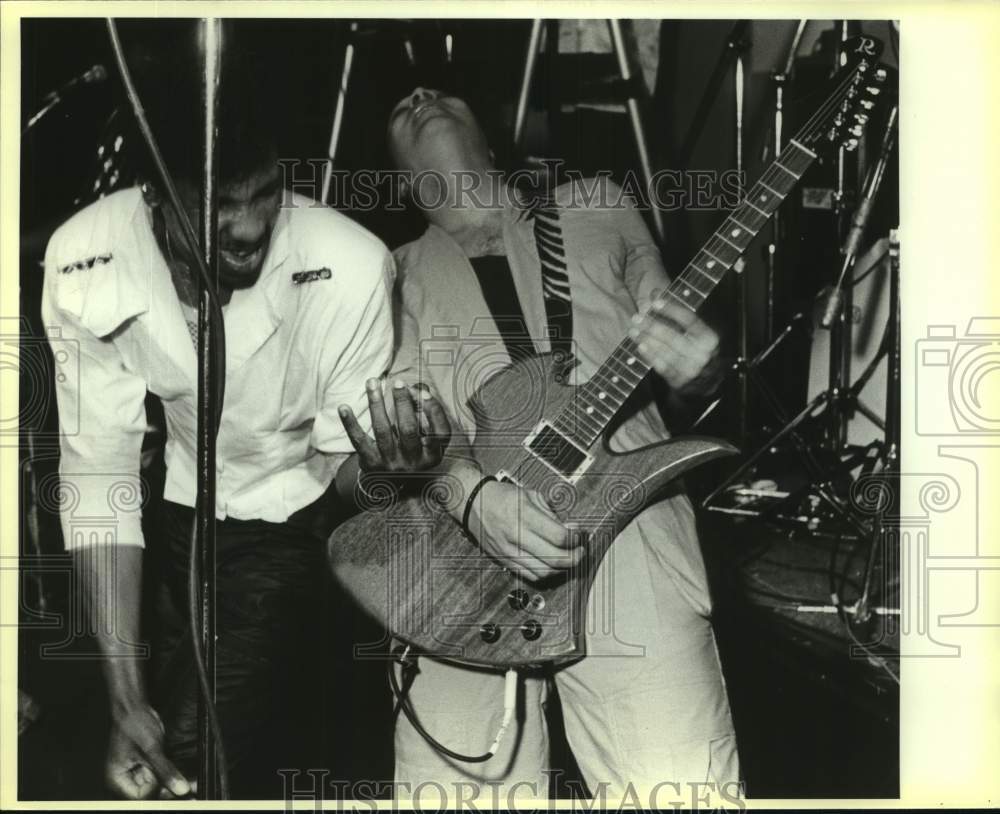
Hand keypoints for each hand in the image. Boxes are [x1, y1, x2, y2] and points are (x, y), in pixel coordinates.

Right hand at [105, 703, 189, 799]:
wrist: (135, 708)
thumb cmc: (134, 725)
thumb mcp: (151, 750)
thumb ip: (165, 771)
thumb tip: (180, 789)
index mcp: (118, 779)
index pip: (141, 796)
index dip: (160, 792)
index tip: (179, 788)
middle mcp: (126, 779)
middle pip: (151, 792)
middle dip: (170, 790)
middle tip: (192, 790)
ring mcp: (138, 772)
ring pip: (158, 785)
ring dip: (174, 783)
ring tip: (194, 785)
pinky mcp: (148, 765)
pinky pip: (162, 774)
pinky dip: (173, 774)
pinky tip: (188, 779)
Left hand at [339, 378, 451, 476]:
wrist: (392, 483)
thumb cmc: (412, 450)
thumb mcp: (426, 438)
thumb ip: (424, 411)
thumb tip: (417, 387)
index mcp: (432, 455)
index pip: (439, 433)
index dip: (433, 412)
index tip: (424, 393)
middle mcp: (413, 462)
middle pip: (409, 430)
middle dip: (403, 403)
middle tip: (398, 383)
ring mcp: (391, 464)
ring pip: (383, 430)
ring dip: (376, 404)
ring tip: (372, 382)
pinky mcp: (371, 463)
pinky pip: (359, 440)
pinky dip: (350, 423)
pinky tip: (343, 407)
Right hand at [467, 480, 583, 580]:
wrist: (473, 503)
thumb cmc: (501, 497)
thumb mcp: (530, 495)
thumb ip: (552, 514)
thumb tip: (571, 529)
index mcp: (524, 515)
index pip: (559, 536)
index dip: (575, 538)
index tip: (579, 534)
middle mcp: (516, 536)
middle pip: (554, 558)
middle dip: (575, 557)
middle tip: (580, 550)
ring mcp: (509, 551)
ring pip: (544, 572)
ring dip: (562, 568)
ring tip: (568, 558)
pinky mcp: (504, 561)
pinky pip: (530, 576)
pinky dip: (546, 573)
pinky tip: (551, 564)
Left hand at [629, 295, 722, 397]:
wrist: (708, 382)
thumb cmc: (698, 349)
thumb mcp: (694, 331)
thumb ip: (675, 312)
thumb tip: (654, 292)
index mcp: (709, 337)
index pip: (689, 320)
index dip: (671, 310)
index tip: (654, 302)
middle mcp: (703, 354)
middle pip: (673, 336)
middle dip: (652, 326)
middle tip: (636, 317)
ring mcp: (691, 369)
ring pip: (665, 351)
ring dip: (647, 340)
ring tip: (633, 330)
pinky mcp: (680, 381)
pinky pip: (662, 367)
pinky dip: (651, 356)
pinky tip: (640, 346)